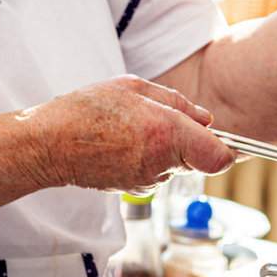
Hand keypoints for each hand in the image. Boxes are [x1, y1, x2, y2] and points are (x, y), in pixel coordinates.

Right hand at [29, 76, 235, 192]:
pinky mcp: (136, 188)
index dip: (227, 148)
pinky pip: (157, 171)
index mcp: (167, 132)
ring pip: (177, 163)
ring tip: (134, 129)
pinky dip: (149, 157)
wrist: (49, 145)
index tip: (224, 139)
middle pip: (199, 157)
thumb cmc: (87, 111)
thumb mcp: (134, 88)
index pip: (220, 156)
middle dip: (190, 140)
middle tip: (162, 119)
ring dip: (167, 147)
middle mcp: (163, 161)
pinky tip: (124, 144)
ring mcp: (149, 179)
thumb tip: (205, 118)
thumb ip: (177, 102)